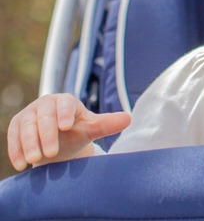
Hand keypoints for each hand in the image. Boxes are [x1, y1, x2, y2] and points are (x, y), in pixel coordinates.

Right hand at [7, 94, 130, 170]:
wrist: (58, 142)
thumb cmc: (77, 132)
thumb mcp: (91, 129)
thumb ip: (107, 124)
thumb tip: (128, 118)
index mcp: (66, 101)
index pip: (65, 104)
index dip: (65, 114)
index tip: (66, 127)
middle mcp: (46, 104)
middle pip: (44, 116)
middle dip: (46, 135)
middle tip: (50, 153)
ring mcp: (29, 114)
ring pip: (26, 127)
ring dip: (28, 144)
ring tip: (34, 160)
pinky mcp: (16, 126)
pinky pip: (12, 136)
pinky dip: (15, 150)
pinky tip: (20, 164)